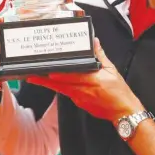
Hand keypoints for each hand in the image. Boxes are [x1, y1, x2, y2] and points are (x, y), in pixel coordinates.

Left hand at [27, 38, 142, 121]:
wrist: (123, 112)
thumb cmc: (120, 92)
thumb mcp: (112, 71)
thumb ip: (101, 56)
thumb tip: (94, 42)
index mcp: (92, 80)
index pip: (70, 76)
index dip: (56, 74)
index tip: (45, 70)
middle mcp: (84, 91)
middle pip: (60, 85)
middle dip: (44, 80)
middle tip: (31, 75)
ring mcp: (80, 99)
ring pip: (61, 90)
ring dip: (49, 84)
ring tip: (36, 78)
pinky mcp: (80, 104)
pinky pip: (67, 94)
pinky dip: (60, 89)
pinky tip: (54, 84)